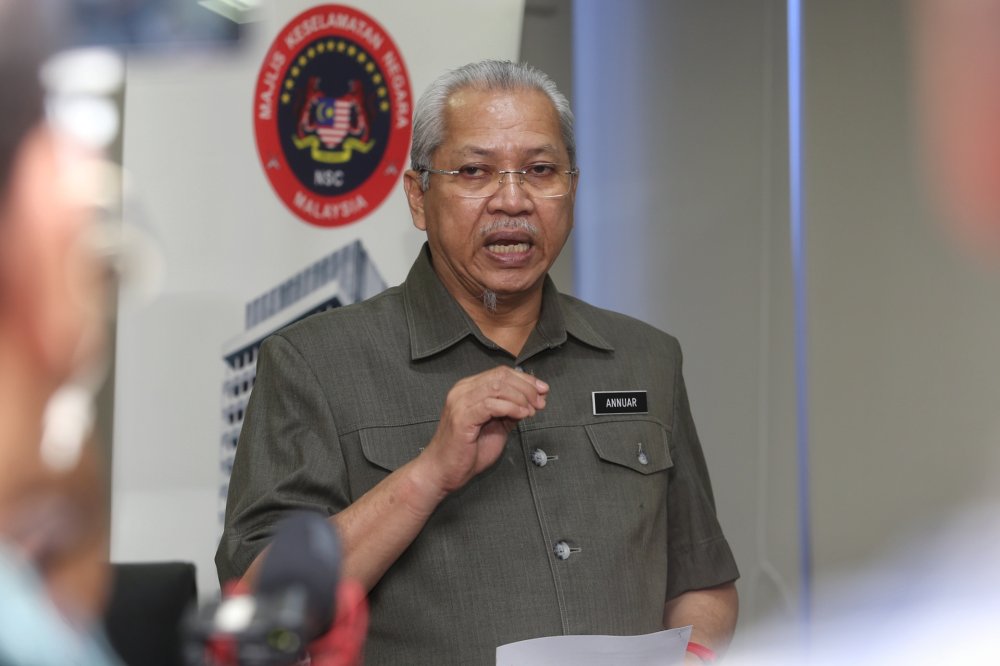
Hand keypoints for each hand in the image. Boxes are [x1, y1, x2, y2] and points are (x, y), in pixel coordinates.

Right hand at [416, 366, 548, 494]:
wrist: (443, 472)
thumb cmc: (467, 452)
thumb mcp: (496, 426)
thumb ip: (510, 410)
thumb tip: (532, 400)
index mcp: (469, 388)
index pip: (501, 373)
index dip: (525, 380)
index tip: (543, 391)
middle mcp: (462, 390)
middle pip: (501, 376)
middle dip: (527, 388)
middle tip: (541, 402)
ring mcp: (460, 402)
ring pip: (498, 386)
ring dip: (521, 397)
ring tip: (532, 411)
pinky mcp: (461, 416)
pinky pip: (491, 404)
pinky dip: (511, 407)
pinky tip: (521, 415)